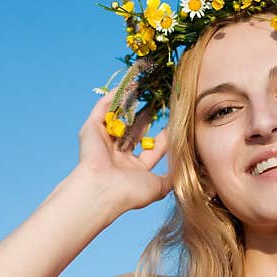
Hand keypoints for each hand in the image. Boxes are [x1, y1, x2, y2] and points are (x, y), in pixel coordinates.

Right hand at [75, 91, 171, 209]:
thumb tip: (185, 172)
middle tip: (161, 102)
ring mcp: (103, 142)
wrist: (102, 191)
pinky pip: (103, 109)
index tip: (176, 121)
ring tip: (145, 88)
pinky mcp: (91, 130)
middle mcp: (117, 155)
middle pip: (136, 130)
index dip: (165, 135)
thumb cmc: (129, 191)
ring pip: (120, 118)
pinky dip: (113, 97)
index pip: (153, 147)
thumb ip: (171, 178)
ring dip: (131, 103)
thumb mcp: (158, 187)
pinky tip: (127, 85)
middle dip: (148, 116)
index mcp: (132, 168)